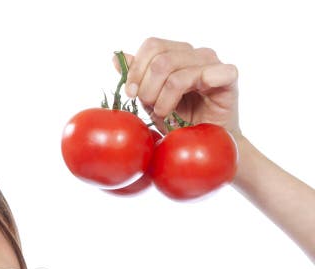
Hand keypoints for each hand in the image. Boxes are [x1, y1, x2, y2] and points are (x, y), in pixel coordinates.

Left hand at [112, 37, 241, 139]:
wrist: (203, 144)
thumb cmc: (178, 120)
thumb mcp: (150, 98)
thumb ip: (137, 76)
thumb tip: (117, 58)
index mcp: (177, 53)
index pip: (152, 45)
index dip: (136, 70)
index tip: (130, 93)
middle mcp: (196, 54)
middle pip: (160, 59)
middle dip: (147, 89)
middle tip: (150, 107)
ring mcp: (213, 63)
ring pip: (175, 72)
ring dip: (162, 99)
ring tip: (164, 113)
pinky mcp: (228, 77)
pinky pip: (205, 75)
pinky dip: (183, 97)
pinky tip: (183, 112)